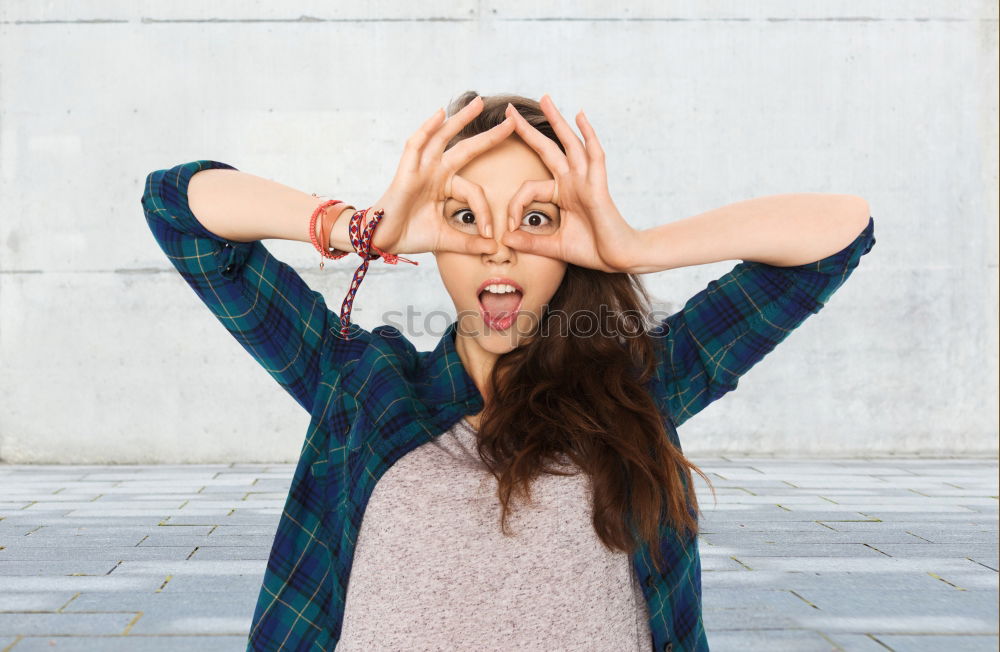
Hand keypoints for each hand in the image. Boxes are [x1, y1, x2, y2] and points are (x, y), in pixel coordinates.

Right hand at [364, 96, 513, 255]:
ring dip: (461, 120)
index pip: (475, 191)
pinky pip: (416, 144)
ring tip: (478, 102)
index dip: (484, 212)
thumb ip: (469, 243)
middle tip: (511, 119)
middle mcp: (436, 173)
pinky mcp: (407, 170)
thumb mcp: (446, 239)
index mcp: (447, 187)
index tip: (489, 234)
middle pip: (466, 148)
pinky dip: (427, 128)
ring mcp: (421, 168)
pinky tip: (440, 114)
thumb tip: (494, 248)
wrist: (384, 241)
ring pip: (443, 138)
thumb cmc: (411, 235)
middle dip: (488, 135)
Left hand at [500, 94, 639, 272]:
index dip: (515, 205)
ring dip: (557, 120)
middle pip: (547, 149)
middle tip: (509, 111)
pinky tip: (581, 116)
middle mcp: (573, 181)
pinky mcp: (599, 184)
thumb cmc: (592, 250)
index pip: (529, 187)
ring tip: (545, 98)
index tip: (509, 227)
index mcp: (561, 194)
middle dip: (528, 130)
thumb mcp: (554, 246)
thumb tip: (505, 239)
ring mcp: (586, 180)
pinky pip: (594, 154)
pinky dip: (588, 135)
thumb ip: (530, 242)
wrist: (619, 258)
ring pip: (570, 144)